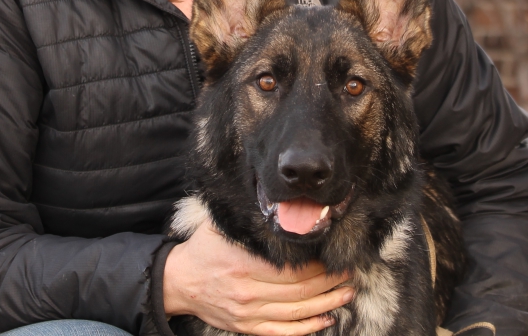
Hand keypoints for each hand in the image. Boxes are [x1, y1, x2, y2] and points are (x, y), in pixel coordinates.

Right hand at [162, 220, 353, 335]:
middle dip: (330, 282)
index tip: (335, 257)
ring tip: (347, 293)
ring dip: (327, 304)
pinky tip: (326, 318)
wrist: (178, 282)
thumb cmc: (202, 250)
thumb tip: (274, 205)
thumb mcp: (220, 226)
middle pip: (299, 291)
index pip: (291, 269)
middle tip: (349, 273)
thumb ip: (246, 219)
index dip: (318, 266)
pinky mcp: (246, 327)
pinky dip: (307, 327)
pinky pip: (283, 331)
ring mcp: (248, 313)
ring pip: (296, 312)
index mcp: (243, 264)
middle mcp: (247, 292)